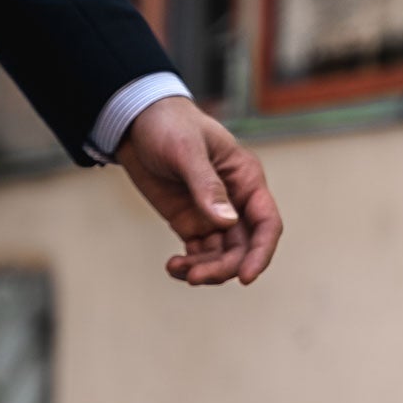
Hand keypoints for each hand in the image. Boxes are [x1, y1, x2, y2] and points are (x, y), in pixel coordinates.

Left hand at [116, 97, 281, 285]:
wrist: (136, 123)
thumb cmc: (169, 126)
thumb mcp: (187, 151)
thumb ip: (206, 186)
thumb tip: (227, 221)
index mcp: (246, 180)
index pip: (266, 224)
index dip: (260, 253)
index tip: (246, 278)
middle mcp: (235, 201)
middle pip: (243, 247)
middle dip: (224, 267)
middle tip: (195, 276)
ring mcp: (212, 213)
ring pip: (221, 255)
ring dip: (204, 269)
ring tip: (178, 269)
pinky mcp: (189, 221)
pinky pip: (198, 252)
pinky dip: (188, 264)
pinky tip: (173, 267)